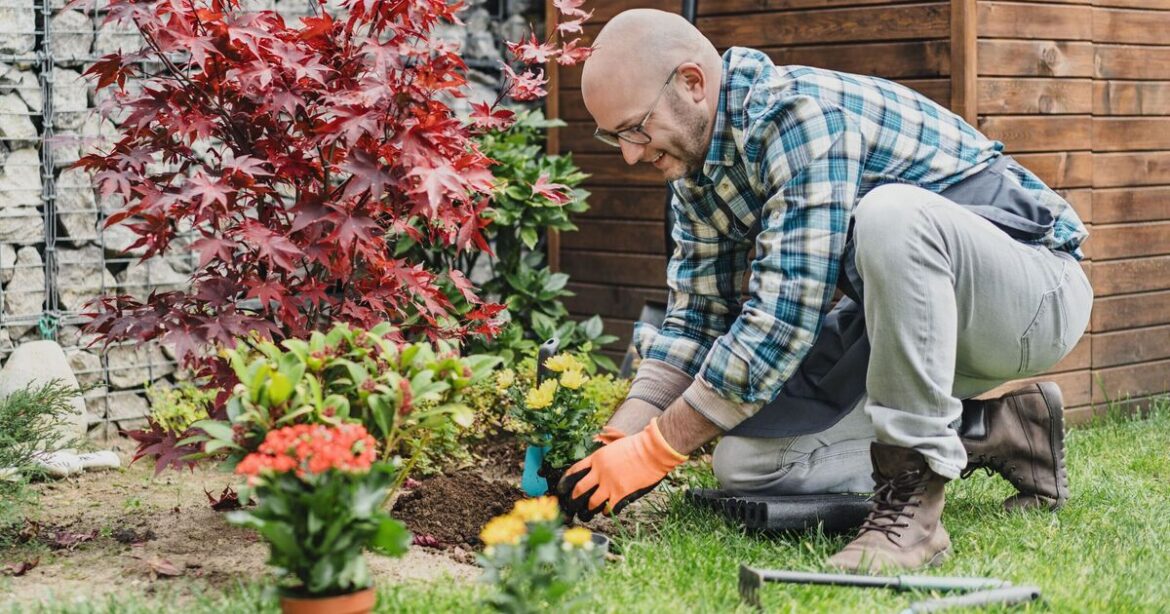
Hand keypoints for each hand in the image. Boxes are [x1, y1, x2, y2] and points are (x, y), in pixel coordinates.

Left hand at [558, 418, 686, 520]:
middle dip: (573, 499)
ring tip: (587, 511)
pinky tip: (604, 512)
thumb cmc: (638, 444)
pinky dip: (604, 511)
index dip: (565, 481)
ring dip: (588, 508)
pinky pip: (608, 507)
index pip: (574, 470)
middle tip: (571, 505)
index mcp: (596, 458)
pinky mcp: (620, 493)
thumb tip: (602, 431)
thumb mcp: (616, 441)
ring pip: (592, 502)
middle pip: (579, 489)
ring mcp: (609, 483)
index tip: (562, 489)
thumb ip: (607, 439)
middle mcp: (599, 471)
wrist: (653, 451)